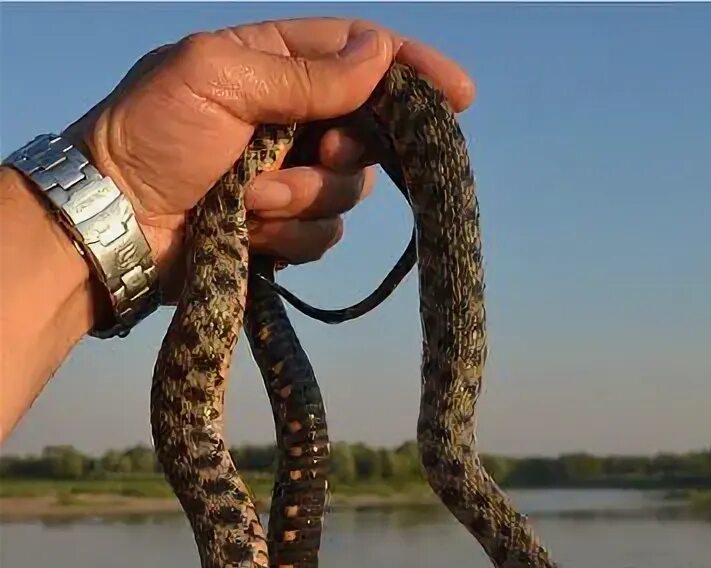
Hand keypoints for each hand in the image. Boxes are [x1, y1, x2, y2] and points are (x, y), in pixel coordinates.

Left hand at [64, 18, 474, 301]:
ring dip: (302, 199)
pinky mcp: (283, 228)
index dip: (413, 72)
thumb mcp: (217, 79)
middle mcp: (292, 119)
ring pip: (347, 194)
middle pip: (367, 132)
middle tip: (318, 154)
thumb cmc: (150, 136)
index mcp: (275, 65)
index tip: (460, 96)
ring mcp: (289, 177)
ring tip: (248, 199)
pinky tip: (249, 231)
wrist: (113, 223)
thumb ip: (303, 72)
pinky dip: (289, 236)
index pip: (361, 56)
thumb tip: (379, 53)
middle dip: (346, 151)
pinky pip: (323, 236)